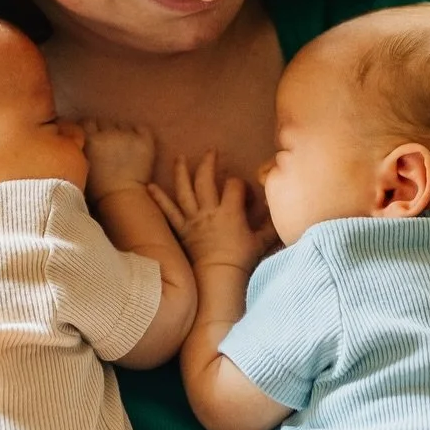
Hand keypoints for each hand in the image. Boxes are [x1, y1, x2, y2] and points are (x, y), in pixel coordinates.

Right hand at [82, 118, 156, 200]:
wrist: (124, 198)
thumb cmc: (99, 188)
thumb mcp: (82, 165)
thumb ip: (82, 147)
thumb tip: (83, 137)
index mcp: (91, 139)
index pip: (87, 121)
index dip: (89, 128)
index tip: (92, 135)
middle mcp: (108, 133)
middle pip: (104, 121)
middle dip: (104, 130)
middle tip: (108, 144)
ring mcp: (128, 136)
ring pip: (122, 125)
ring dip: (121, 133)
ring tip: (123, 148)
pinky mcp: (144, 140)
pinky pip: (141, 128)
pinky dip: (139, 134)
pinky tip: (136, 146)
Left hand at [150, 152, 276, 274]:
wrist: (218, 278)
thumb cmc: (241, 261)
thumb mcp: (261, 242)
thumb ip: (271, 226)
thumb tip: (280, 215)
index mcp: (230, 212)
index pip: (234, 185)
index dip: (240, 184)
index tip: (245, 192)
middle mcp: (209, 211)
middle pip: (206, 180)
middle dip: (209, 163)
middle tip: (211, 151)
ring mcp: (193, 220)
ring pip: (185, 190)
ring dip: (181, 172)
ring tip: (179, 158)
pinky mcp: (181, 230)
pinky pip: (168, 212)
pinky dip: (159, 199)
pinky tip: (149, 187)